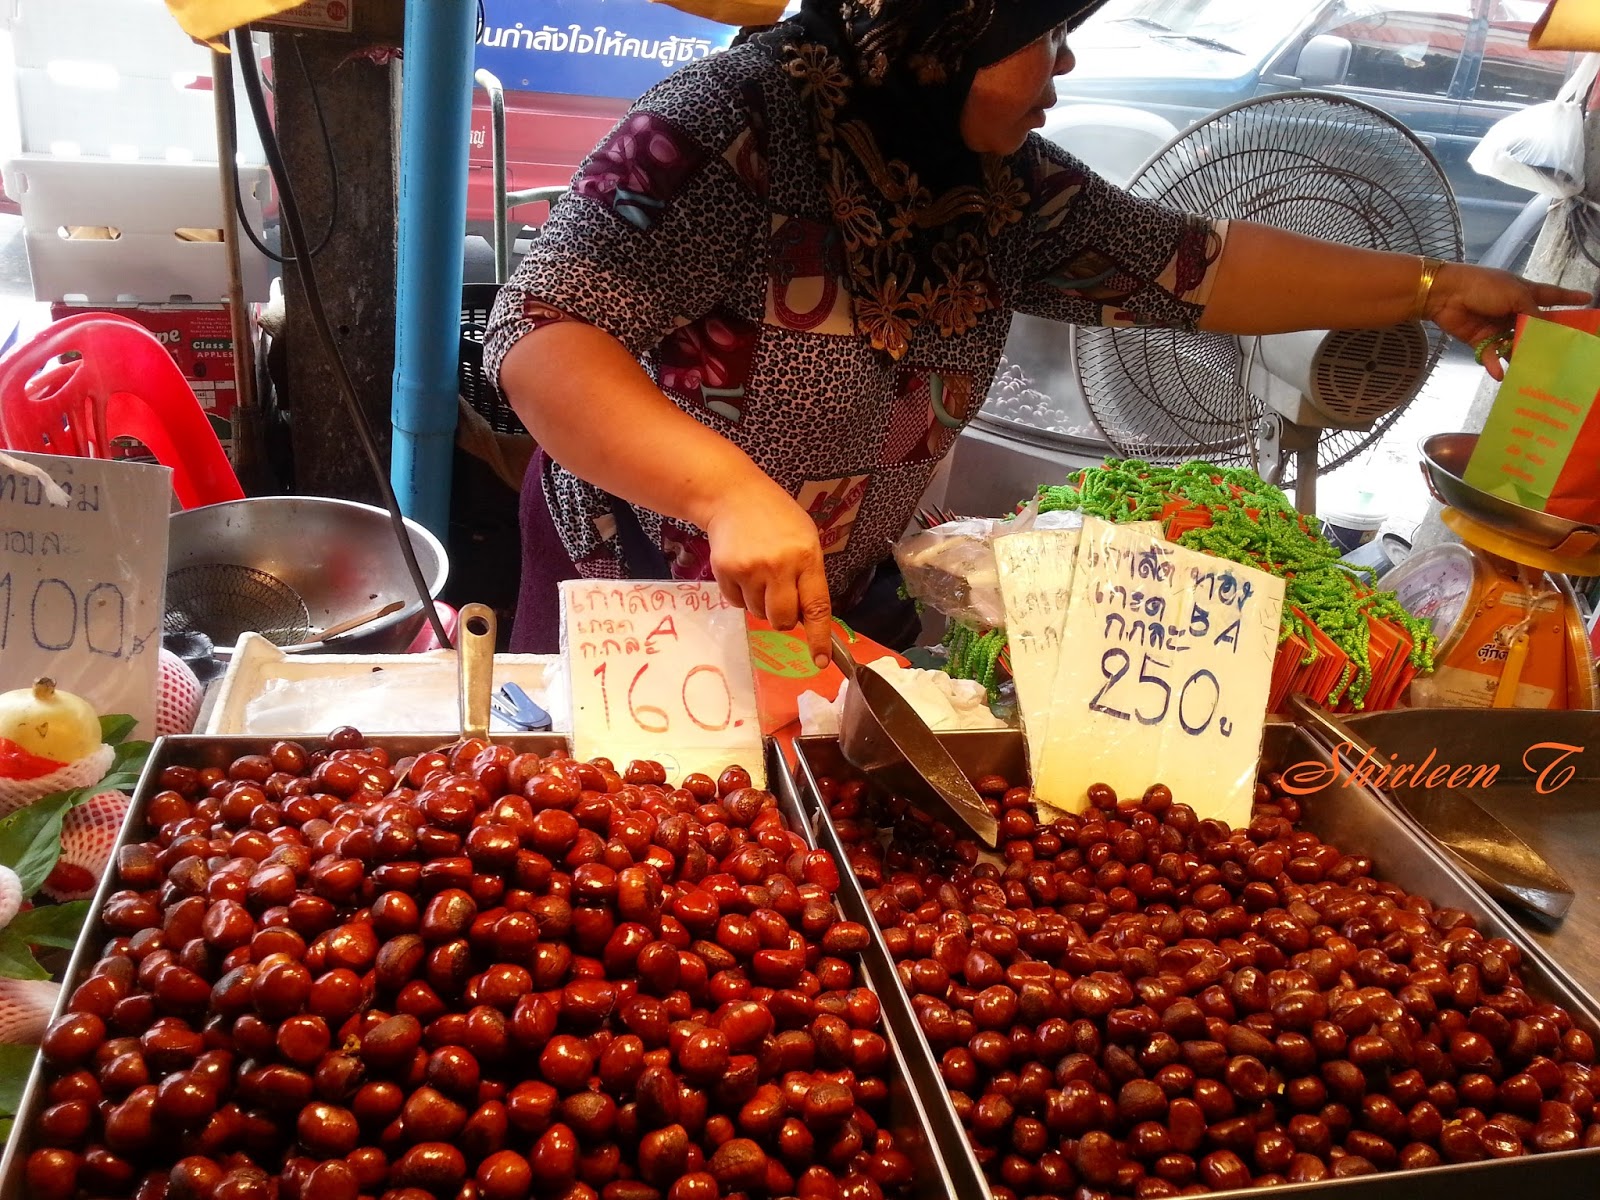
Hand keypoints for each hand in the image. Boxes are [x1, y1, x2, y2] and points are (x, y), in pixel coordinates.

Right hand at [703, 478, 832, 667]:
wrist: (732, 496)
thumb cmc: (777, 518)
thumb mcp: (805, 539)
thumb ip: (808, 576)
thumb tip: (806, 619)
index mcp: (806, 557)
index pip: (817, 607)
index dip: (819, 637)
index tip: (820, 661)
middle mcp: (779, 566)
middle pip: (782, 621)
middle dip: (783, 618)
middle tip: (779, 596)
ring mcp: (750, 570)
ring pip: (758, 614)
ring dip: (760, 603)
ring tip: (759, 572)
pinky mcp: (725, 572)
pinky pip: (737, 603)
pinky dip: (741, 594)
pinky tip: (742, 570)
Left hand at [1426, 264, 1591, 380]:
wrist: (1446, 294)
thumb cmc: (1484, 287)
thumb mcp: (1515, 295)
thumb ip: (1533, 312)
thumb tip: (1547, 329)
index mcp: (1525, 293)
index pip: (1553, 296)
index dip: (1570, 298)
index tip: (1588, 299)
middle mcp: (1514, 311)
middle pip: (1535, 328)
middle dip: (1546, 341)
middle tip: (1562, 357)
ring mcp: (1498, 327)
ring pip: (1515, 346)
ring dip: (1522, 358)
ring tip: (1534, 374)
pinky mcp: (1481, 340)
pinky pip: (1492, 356)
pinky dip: (1496, 365)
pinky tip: (1503, 375)